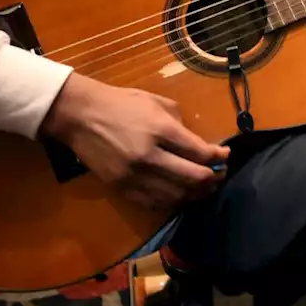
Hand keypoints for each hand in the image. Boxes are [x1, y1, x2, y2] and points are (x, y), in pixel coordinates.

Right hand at [40, 73, 229, 210]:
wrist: (81, 116)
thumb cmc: (122, 104)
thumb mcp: (157, 102)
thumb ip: (181, 125)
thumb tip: (199, 145)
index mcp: (161, 130)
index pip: (200, 153)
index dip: (219, 157)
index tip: (225, 155)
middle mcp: (149, 156)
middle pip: (193, 178)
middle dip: (214, 178)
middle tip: (220, 174)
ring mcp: (133, 176)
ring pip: (176, 196)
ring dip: (196, 194)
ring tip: (206, 187)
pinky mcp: (121, 189)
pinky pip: (154, 203)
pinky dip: (173, 202)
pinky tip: (181, 195)